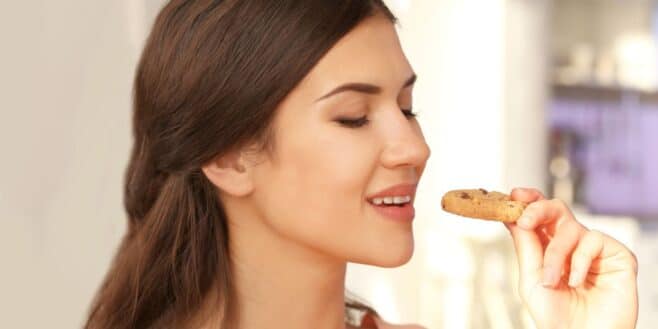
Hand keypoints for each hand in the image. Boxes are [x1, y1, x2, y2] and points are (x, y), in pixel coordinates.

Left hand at [505, 188, 637, 328]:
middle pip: (556, 209)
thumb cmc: (556, 316)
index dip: (527, 201)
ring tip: (550, 280)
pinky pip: (594, 240)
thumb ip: (526, 247)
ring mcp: (595, 249)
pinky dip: (580, 261)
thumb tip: (513, 216)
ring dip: (555, 254)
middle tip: (526, 220)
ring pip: (571, 228)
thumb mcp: (531, 279)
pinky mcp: (618, 255)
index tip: (514, 194)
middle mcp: (571, 244)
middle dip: (538, 209)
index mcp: (548, 247)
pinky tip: (576, 281)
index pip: (538, 215)